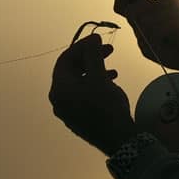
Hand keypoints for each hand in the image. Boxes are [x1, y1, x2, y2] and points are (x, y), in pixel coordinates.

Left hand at [49, 34, 135, 155]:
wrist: (118, 139)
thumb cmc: (106, 107)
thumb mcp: (99, 77)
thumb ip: (93, 56)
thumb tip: (92, 38)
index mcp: (60, 89)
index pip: (65, 59)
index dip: (82, 46)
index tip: (98, 40)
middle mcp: (59, 100)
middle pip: (71, 71)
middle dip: (89, 58)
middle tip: (108, 50)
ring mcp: (68, 110)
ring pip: (79, 82)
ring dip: (94, 70)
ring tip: (113, 68)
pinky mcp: (79, 117)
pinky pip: (83, 94)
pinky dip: (95, 84)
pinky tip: (110, 84)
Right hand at [108, 0, 178, 73]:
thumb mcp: (175, 2)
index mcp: (148, 7)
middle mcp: (142, 21)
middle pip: (121, 6)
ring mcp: (141, 35)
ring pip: (135, 17)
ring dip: (156, 14)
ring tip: (174, 19)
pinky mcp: (145, 48)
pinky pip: (147, 33)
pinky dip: (162, 29)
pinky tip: (172, 34)